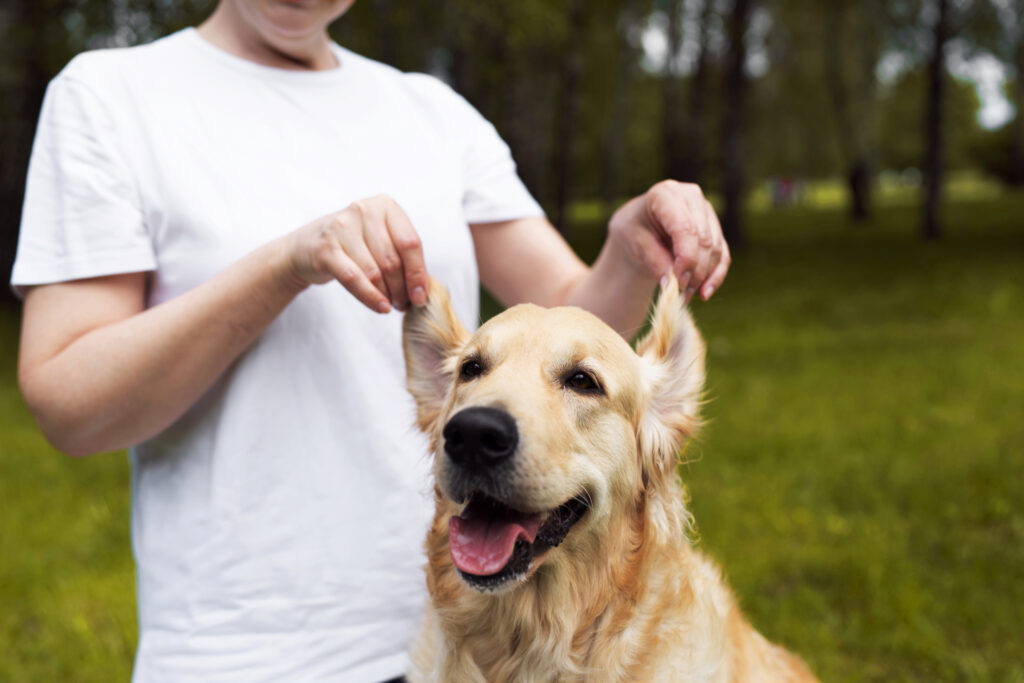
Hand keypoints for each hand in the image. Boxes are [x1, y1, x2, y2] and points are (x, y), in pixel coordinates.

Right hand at [283, 195, 429, 312]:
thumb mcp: (380, 240)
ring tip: (390, 305)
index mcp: (384, 205)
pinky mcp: (325, 249)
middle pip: (392, 260)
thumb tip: (422, 289)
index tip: (421, 296)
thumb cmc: (354, 245)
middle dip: (401, 288)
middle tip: (403, 304)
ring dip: (386, 295)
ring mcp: (341, 227)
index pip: (410, 242)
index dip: (418, 273)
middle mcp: (363, 210)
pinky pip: (354, 279)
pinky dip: (370, 297)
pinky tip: (380, 307)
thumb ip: (402, 256)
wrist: (307, 246)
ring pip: (374, 272)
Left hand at [608, 180, 729, 302]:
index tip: (677, 283)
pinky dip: (716, 275)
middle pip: (703, 240)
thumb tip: (672, 284)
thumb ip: (655, 261)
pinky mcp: (714, 226)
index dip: (686, 258)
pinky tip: (705, 293)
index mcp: (666, 194)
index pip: (685, 228)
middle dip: (694, 272)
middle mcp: (691, 196)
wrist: (640, 227)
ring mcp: (706, 210)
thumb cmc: (634, 230)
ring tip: (686, 296)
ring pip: (715, 248)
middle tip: (680, 294)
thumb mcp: (636, 244)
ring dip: (704, 277)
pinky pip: (723, 254)